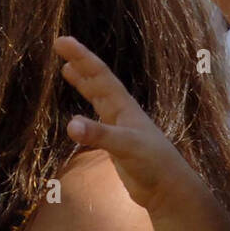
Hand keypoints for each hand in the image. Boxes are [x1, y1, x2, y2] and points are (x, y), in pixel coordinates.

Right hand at [54, 35, 189, 209]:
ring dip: (83, 83)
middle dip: (80, 63)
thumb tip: (71, 125)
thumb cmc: (153, 163)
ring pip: (98, 98)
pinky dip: (86, 113)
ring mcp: (119, 127)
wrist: (168, 189)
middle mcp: (121, 112)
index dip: (81, 57)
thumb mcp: (126, 146)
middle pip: (98, 81)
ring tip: (68, 69)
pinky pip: (97, 120)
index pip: (99, 75)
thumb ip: (100, 135)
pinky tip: (80, 117)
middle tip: (61, 45)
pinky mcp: (116, 144)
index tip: (62, 41)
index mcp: (124, 106)